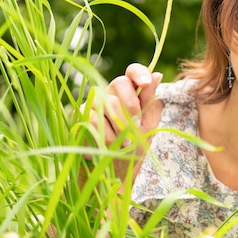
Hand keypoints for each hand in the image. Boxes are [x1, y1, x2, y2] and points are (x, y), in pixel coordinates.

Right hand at [81, 63, 162, 182]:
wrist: (115, 166)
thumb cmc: (135, 143)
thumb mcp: (149, 123)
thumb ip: (151, 101)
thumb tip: (157, 75)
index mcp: (130, 91)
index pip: (132, 71)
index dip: (139, 73)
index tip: (146, 83)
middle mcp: (111, 92)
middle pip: (119, 82)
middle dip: (132, 106)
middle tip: (137, 125)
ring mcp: (94, 101)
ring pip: (107, 103)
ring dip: (120, 126)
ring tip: (125, 142)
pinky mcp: (80, 114)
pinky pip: (93, 118)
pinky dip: (105, 135)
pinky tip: (108, 145)